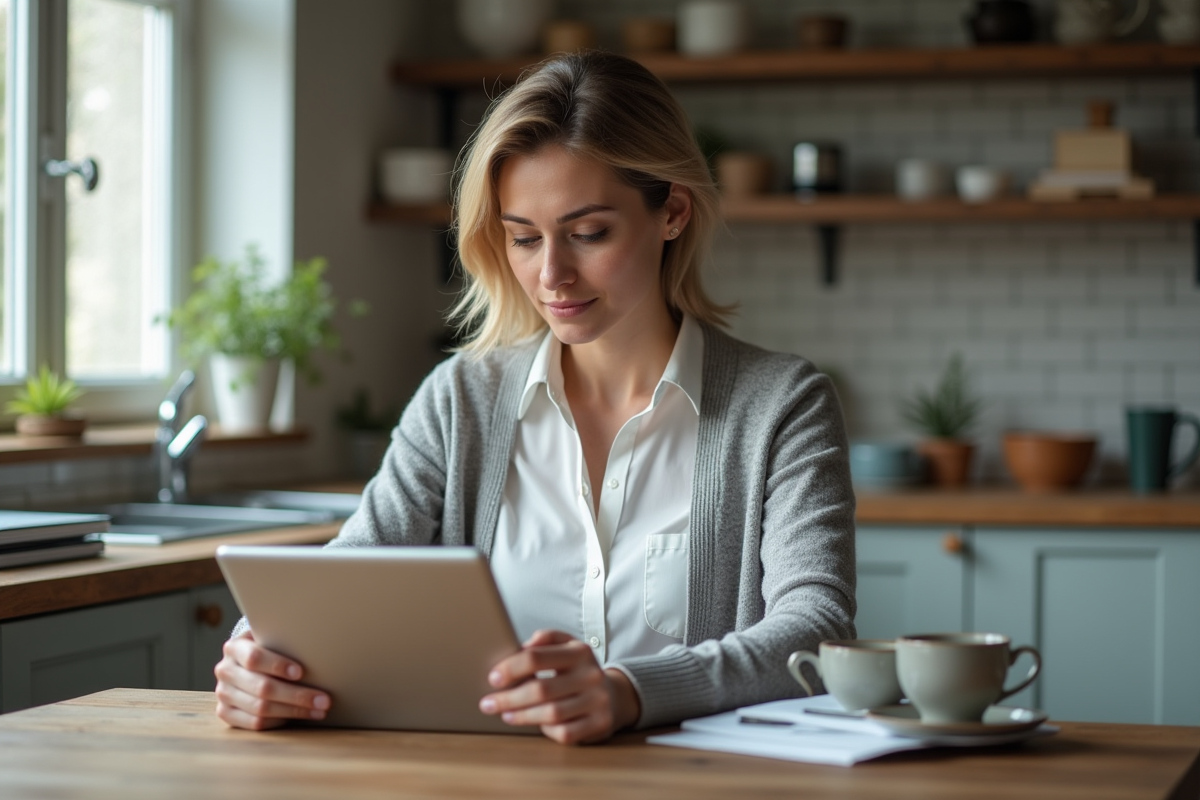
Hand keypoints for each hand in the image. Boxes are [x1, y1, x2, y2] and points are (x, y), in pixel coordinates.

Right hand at [213, 629, 330, 729]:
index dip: (277, 665)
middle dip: (297, 695)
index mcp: (234, 648)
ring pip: (261, 709)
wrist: (245, 662)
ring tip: (319, 710)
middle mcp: (225, 671)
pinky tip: (298, 717)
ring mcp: (223, 694)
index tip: (301, 672)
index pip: (254, 658)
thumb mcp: (271, 638)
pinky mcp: (226, 713)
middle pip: (262, 688)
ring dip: (294, 711)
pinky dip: (279, 721)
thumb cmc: (268, 648)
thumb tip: (317, 650)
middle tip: (324, 699)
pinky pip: (255, 724)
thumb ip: (284, 642)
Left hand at [478, 629, 641, 744]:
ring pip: (551, 713)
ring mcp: (597, 701)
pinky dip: (546, 729)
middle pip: (541, 689)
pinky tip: (535, 724)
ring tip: (506, 714)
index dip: (510, 668)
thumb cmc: (580, 670)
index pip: (537, 657)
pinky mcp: (599, 724)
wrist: (615, 695)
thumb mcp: (568, 646)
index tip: (493, 678)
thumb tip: (522, 646)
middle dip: (509, 698)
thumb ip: (546, 639)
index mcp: (579, 651)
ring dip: (522, 716)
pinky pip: (564, 732)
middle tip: (488, 703)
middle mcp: (591, 675)